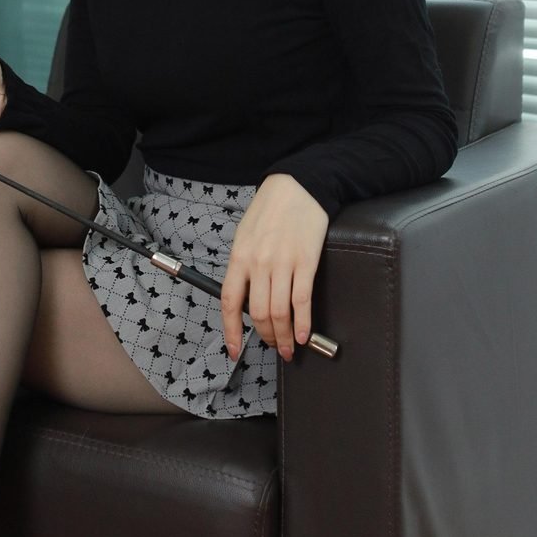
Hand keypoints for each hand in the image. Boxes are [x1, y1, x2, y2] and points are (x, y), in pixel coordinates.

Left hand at [220, 173, 328, 361]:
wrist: (297, 187)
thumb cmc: (269, 211)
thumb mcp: (244, 236)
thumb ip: (242, 267)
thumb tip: (245, 298)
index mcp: (239, 258)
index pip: (230, 302)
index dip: (231, 331)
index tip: (233, 350)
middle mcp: (258, 264)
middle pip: (258, 313)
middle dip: (267, 337)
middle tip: (275, 346)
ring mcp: (283, 263)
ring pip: (280, 312)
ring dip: (285, 336)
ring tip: (290, 347)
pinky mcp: (306, 262)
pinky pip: (303, 300)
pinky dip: (304, 322)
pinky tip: (305, 334)